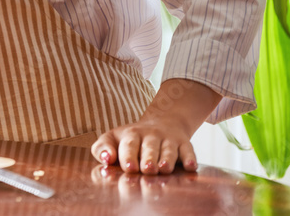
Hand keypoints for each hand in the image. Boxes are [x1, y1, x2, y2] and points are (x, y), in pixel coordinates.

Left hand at [91, 79, 219, 174]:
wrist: (162, 123)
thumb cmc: (132, 139)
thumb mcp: (113, 138)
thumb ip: (102, 148)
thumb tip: (105, 159)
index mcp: (131, 134)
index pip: (129, 145)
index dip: (128, 156)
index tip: (129, 168)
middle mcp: (150, 135)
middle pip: (149, 147)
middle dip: (148, 159)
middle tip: (147, 169)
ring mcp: (168, 139)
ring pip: (168, 150)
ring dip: (167, 159)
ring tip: (164, 169)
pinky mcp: (184, 144)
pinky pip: (188, 150)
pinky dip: (190, 158)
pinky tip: (190, 167)